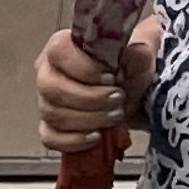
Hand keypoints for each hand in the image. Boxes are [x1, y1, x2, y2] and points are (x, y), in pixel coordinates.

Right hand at [36, 18, 160, 152]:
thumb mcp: (141, 53)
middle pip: (52, 88)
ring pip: (53, 115)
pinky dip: (73, 141)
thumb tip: (132, 56)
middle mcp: (48, 72)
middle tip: (118, 99)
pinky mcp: (51, 127)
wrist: (133, 94)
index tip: (112, 77)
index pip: (58, 52)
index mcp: (63, 47)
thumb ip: (138, 51)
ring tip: (115, 116)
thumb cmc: (129, 68)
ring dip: (88, 119)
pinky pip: (50, 138)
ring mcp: (46, 102)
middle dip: (89, 98)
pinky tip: (96, 137)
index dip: (84, 68)